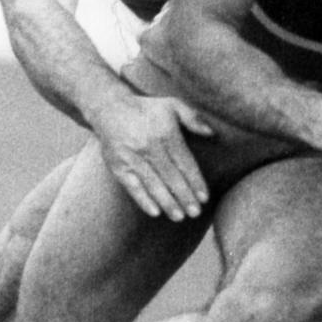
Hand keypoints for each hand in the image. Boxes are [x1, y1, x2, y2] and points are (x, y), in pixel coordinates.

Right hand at [92, 94, 212, 220]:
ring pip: (153, 184)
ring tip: (179, 217)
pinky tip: (155, 212)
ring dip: (167, 202)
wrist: (110, 108)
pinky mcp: (118, 166)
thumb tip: (211, 133)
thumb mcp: (172, 104)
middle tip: (195, 213)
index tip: (204, 197)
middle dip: (184, 196)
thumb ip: (193, 117)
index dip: (195, 181)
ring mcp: (132, 157)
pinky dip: (143, 200)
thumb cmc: (147, 109)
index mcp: (166, 133)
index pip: (184, 162)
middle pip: (171, 176)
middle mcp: (149, 146)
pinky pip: (132, 186)